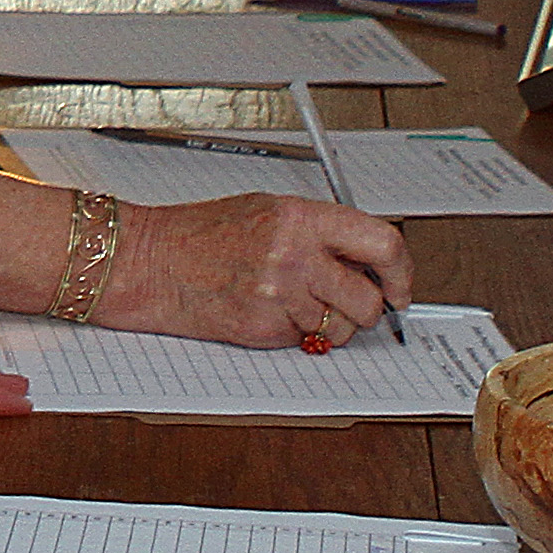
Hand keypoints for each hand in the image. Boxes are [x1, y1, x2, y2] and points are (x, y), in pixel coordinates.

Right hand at [95, 193, 412, 350]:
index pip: (382, 243)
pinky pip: (305, 341)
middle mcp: (296, 254)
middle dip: (367, 311)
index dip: (401, 271)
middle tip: (352, 305)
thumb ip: (320, 231)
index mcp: (301, 217)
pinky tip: (268, 312)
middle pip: (369, 300)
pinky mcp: (264, 328)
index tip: (399, 286)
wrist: (151, 261)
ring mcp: (280, 294)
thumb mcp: (268, 210)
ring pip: (339, 329)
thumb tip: (367, 259)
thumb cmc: (202, 233)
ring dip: (327, 326)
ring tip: (294, 303)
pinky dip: (295, 334)